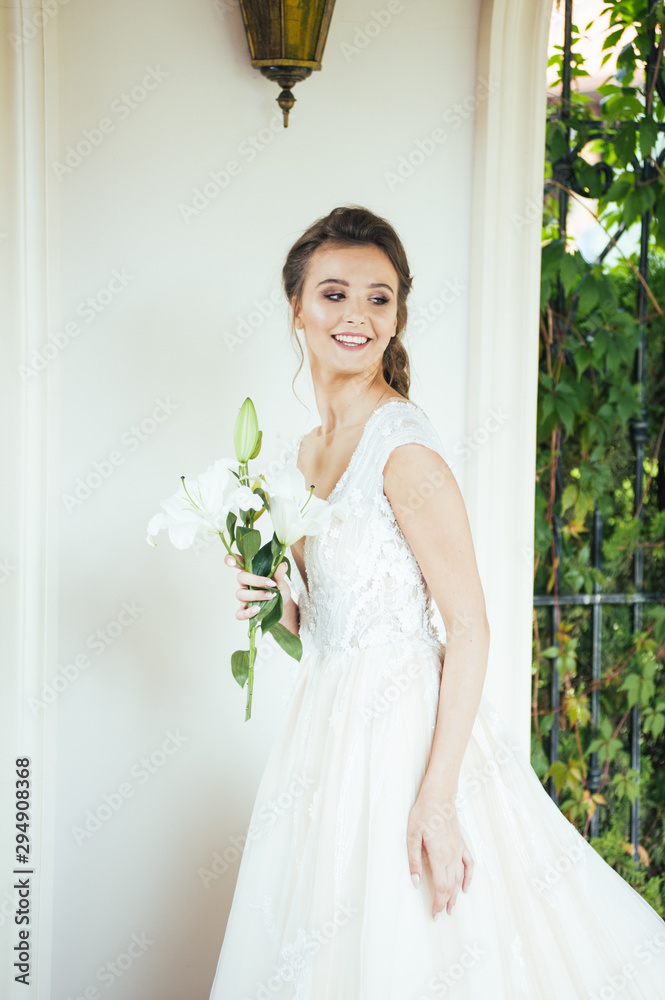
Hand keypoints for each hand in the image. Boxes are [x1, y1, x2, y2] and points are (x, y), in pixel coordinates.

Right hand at [225, 555, 295, 629]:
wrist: (283, 607)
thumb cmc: (279, 590)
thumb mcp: (281, 581)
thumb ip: (279, 574)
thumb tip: (282, 565)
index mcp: (252, 571)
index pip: (239, 562)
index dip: (231, 559)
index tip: (231, 563)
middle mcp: (245, 583)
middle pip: (240, 577)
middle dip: (256, 581)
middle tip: (271, 584)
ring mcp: (244, 597)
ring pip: (240, 594)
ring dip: (256, 595)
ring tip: (270, 596)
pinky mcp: (245, 610)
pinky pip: (239, 613)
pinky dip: (247, 612)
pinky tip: (257, 610)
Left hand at [406, 790, 473, 918]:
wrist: (439, 797)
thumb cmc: (423, 814)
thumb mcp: (412, 836)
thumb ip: (414, 860)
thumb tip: (416, 882)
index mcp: (439, 856)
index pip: (441, 886)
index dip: (438, 902)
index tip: (434, 914)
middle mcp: (451, 856)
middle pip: (451, 886)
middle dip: (446, 902)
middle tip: (441, 915)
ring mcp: (458, 850)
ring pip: (459, 878)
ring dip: (456, 894)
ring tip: (452, 907)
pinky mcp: (461, 844)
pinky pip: (469, 864)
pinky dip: (468, 877)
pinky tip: (466, 886)